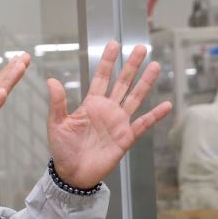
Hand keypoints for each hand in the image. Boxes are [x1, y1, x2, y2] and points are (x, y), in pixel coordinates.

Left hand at [48, 41, 171, 188]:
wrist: (72, 174)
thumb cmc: (62, 149)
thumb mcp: (56, 124)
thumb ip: (57, 103)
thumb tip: (51, 80)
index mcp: (91, 104)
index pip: (101, 78)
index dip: (107, 61)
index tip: (113, 44)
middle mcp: (107, 110)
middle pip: (122, 83)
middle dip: (131, 65)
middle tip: (141, 47)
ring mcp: (118, 123)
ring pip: (135, 98)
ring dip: (145, 83)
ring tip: (155, 66)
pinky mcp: (126, 138)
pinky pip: (143, 124)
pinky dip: (155, 115)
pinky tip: (166, 105)